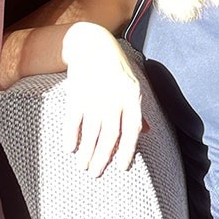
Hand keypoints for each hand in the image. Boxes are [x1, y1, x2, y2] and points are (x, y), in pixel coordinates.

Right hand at [62, 23, 144, 176]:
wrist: (92, 44)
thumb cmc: (116, 67)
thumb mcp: (134, 84)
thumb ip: (138, 109)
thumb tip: (148, 131)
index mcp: (133, 97)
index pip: (132, 130)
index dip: (128, 151)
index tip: (122, 168)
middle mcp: (115, 99)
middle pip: (110, 136)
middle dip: (102, 158)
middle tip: (95, 174)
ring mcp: (95, 97)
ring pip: (92, 133)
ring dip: (87, 153)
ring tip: (83, 166)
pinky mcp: (77, 94)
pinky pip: (74, 121)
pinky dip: (71, 136)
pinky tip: (70, 148)